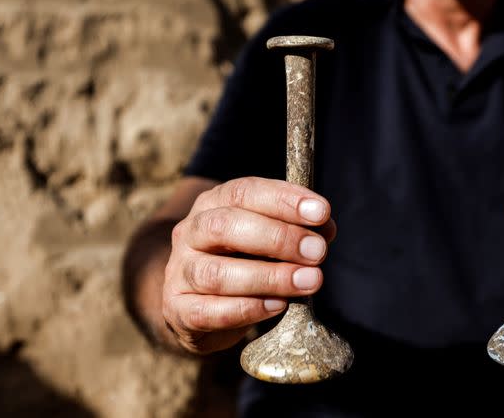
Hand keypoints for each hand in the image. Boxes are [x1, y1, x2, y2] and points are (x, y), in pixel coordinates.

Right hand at [163, 177, 335, 354]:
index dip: (283, 200)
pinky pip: (208, 312)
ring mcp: (178, 272)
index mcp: (213, 204)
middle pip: (225, 226)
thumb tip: (325, 230)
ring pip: (216, 273)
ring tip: (308, 282)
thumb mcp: (270, 240)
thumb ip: (297, 231)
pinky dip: (247, 309)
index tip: (321, 212)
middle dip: (278, 238)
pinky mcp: (177, 310)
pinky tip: (278, 306)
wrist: (200, 306)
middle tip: (318, 252)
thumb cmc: (244, 262)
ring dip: (269, 277)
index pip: (243, 191)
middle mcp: (190, 232)